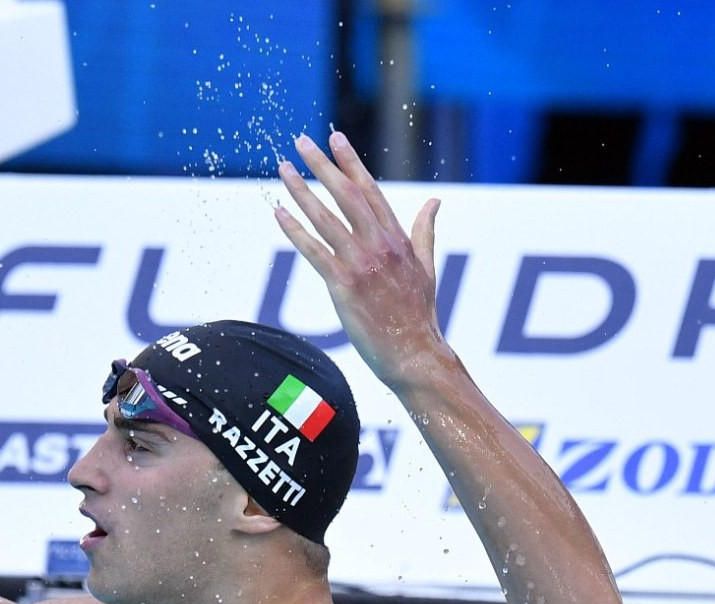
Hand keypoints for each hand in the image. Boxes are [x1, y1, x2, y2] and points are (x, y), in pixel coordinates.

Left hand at [274, 132, 448, 392]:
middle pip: (345, 195)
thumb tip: (435, 201)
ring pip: (325, 218)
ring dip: (301, 191)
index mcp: (398, 238)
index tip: (335, 138)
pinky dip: (295, 230)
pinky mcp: (344, 286)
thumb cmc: (420, 316)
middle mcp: (379, 245)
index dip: (350, 161)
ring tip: (283, 169)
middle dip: (321, 165)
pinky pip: (314, 251)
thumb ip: (425, 231)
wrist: (415, 354)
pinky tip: (278, 212)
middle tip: (301, 141)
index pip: (370, 189)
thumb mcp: (428, 267)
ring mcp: (361, 264)